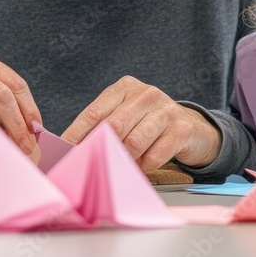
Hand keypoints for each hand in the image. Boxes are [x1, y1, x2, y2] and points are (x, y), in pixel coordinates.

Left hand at [61, 76, 221, 171]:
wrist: (191, 128)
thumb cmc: (149, 124)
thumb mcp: (126, 115)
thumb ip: (104, 126)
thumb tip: (74, 149)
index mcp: (125, 87)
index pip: (94, 112)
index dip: (76, 134)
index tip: (64, 152)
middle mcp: (146, 94)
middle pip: (114, 126)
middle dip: (100, 149)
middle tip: (90, 166)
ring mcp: (165, 110)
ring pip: (134, 142)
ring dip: (124, 160)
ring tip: (119, 168)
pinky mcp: (181, 129)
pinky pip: (154, 156)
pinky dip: (143, 167)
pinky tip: (141, 168)